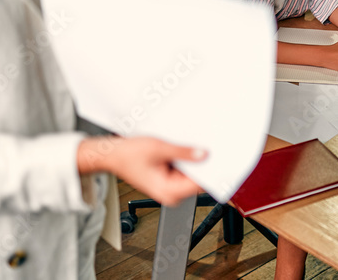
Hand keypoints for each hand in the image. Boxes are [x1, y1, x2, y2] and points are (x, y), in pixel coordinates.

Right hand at [78, 136, 204, 205]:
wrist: (111, 155)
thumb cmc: (128, 155)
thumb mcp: (159, 148)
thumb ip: (183, 152)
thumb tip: (204, 154)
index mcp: (169, 191)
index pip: (200, 184)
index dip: (214, 171)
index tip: (225, 160)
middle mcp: (170, 193)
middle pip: (197, 179)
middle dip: (205, 163)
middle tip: (214, 146)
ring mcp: (169, 187)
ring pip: (191, 173)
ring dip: (195, 160)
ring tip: (195, 144)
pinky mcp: (168, 179)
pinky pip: (184, 170)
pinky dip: (187, 160)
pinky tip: (187, 149)